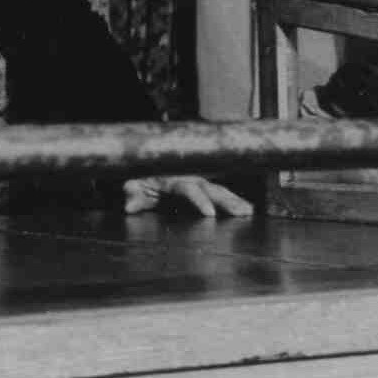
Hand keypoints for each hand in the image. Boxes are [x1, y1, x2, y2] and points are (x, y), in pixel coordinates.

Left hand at [120, 175, 254, 218]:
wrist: (144, 163)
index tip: (210, 214)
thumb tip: (130, 206)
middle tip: (242, 213)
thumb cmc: (138, 176)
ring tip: (248, 211)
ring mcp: (198, 182)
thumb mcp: (133, 185)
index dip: (200, 201)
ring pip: (219, 190)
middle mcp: (190, 178)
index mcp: (173, 178)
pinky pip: (220, 193)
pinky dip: (234, 200)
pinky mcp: (202, 187)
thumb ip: (133, 194)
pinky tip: (247, 209)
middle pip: (211, 189)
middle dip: (227, 201)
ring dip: (234, 201)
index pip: (189, 189)